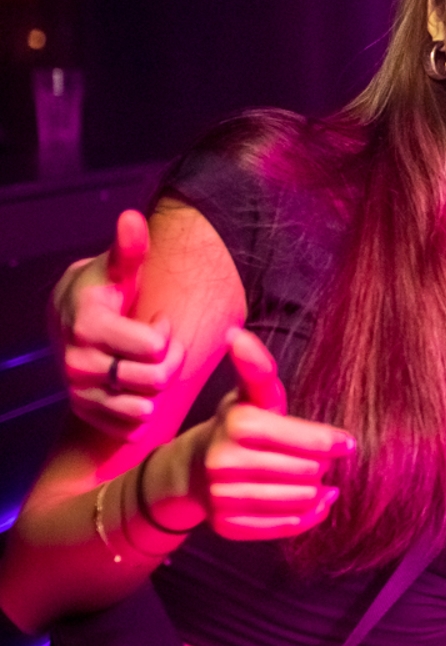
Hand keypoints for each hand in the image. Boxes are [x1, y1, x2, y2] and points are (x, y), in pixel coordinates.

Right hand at [58, 211, 187, 434]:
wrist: (75, 326)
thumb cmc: (107, 295)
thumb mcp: (119, 272)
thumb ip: (129, 250)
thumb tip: (132, 218)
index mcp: (87, 325)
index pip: (154, 346)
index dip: (164, 334)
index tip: (157, 322)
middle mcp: (77, 362)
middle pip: (156, 379)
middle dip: (169, 361)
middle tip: (161, 347)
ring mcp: (80, 392)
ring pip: (146, 406)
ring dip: (158, 387)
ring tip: (150, 365)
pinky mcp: (89, 415)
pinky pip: (134, 427)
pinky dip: (146, 411)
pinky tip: (141, 388)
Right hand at [200, 328, 355, 539]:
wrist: (196, 468)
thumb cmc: (238, 425)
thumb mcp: (252, 395)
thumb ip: (257, 368)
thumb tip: (237, 333)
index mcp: (238, 425)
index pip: (312, 443)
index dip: (335, 444)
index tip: (347, 444)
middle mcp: (224, 463)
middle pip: (310, 472)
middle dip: (323, 466)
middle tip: (321, 460)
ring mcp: (222, 498)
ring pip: (301, 500)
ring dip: (318, 492)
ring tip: (317, 480)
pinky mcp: (226, 526)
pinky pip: (285, 527)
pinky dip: (307, 517)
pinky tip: (314, 502)